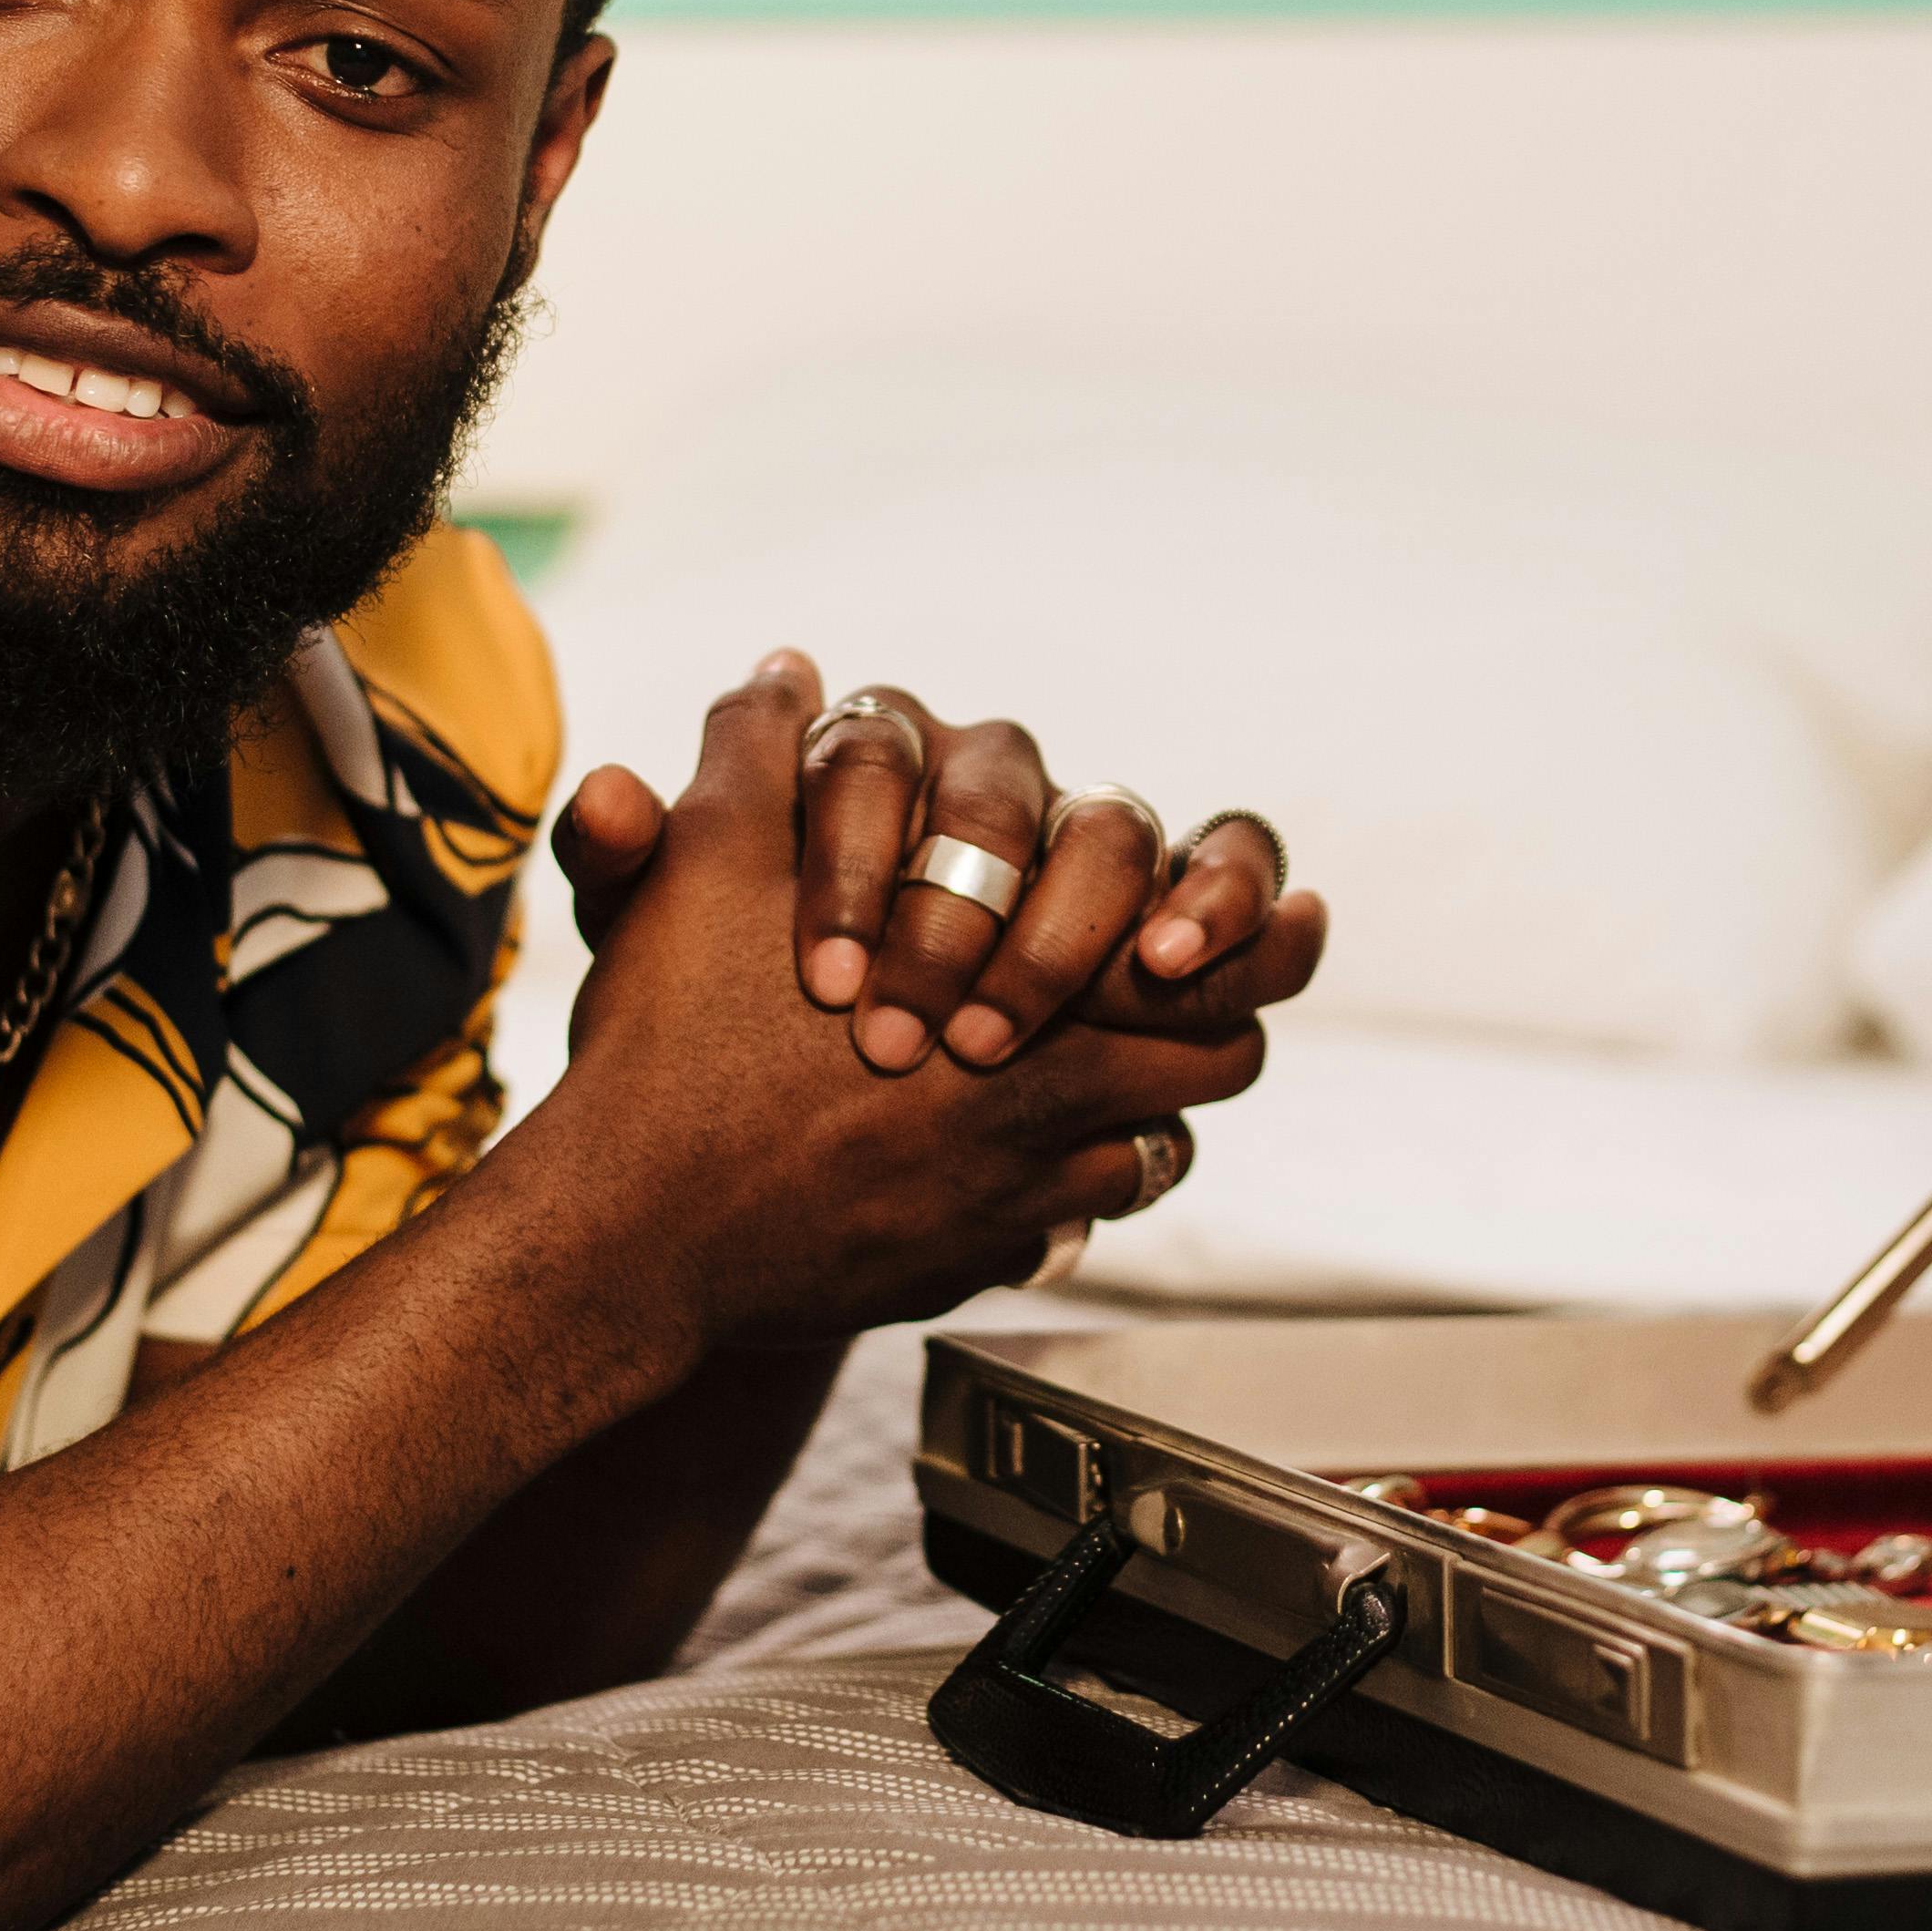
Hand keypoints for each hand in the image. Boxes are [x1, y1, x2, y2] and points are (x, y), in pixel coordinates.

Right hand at [514, 660, 1313, 1345]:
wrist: (636, 1230)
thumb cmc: (675, 1041)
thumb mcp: (704, 862)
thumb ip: (759, 751)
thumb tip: (791, 668)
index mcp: (1018, 975)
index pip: (1203, 947)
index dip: (1253, 925)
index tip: (1295, 919)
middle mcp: (1047, 1089)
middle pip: (1215, 1052)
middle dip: (1220, 1014)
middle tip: (1201, 989)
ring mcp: (1021, 1190)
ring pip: (1166, 1142)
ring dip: (1159, 1099)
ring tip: (1133, 1068)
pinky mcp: (982, 1262)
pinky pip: (1086, 1223)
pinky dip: (1089, 1185)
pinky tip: (1043, 1157)